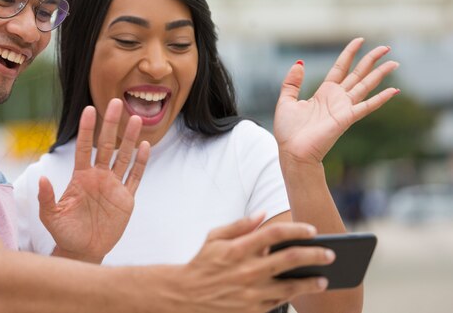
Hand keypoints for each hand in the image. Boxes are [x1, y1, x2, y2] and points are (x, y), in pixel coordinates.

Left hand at [38, 98, 149, 262]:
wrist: (83, 250)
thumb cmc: (65, 232)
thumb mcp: (51, 216)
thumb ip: (46, 198)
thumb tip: (42, 178)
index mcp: (81, 176)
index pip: (84, 147)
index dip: (87, 128)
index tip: (90, 108)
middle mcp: (98, 176)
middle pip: (106, 145)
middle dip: (111, 124)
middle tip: (116, 102)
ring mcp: (114, 186)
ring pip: (124, 157)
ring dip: (130, 138)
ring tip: (136, 119)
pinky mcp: (126, 198)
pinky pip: (135, 177)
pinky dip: (141, 163)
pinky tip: (145, 146)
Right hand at [175, 214, 332, 312]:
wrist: (186, 297)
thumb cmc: (203, 263)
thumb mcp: (214, 237)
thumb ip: (239, 224)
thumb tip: (262, 213)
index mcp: (238, 248)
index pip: (274, 233)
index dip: (296, 229)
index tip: (312, 230)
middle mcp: (247, 269)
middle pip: (290, 258)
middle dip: (315, 254)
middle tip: (331, 253)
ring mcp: (251, 292)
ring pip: (291, 285)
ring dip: (312, 281)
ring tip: (324, 277)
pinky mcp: (253, 309)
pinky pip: (280, 301)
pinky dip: (294, 295)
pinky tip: (303, 290)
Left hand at [274, 37, 398, 164]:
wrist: (292, 150)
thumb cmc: (288, 131)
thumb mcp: (286, 100)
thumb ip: (292, 82)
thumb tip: (299, 63)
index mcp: (323, 93)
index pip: (340, 68)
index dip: (349, 54)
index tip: (359, 40)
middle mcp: (336, 99)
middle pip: (358, 74)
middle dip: (371, 60)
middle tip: (385, 47)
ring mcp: (343, 108)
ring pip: (365, 86)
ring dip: (380, 74)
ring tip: (394, 62)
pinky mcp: (347, 118)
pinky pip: (367, 106)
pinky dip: (381, 99)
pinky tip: (394, 90)